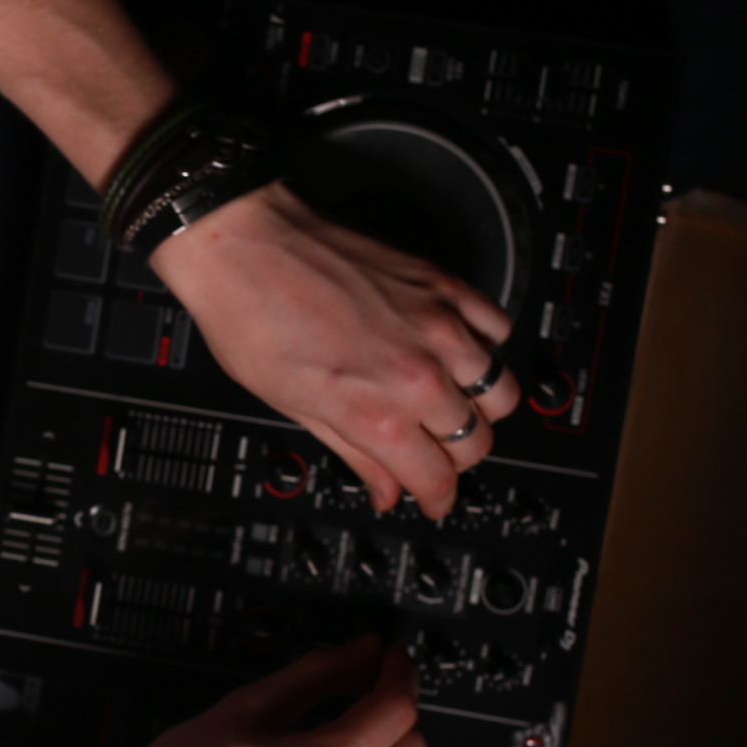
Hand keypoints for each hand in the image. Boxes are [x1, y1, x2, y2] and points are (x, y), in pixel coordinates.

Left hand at [149, 179, 520, 517]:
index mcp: (376, 415)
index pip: (438, 478)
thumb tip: (384, 491)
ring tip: (451, 406)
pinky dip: (487, 348)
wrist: (246, 245)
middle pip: (476, 441)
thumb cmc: (251, 319)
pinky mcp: (444, 285)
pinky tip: (458, 352)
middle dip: (456, 459)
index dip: (436, 499)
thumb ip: (353, 452)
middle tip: (431, 454)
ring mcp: (438, 326)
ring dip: (480, 409)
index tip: (431, 500)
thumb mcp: (293, 406)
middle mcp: (418, 375)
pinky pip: (498, 328)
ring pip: (500, 391)